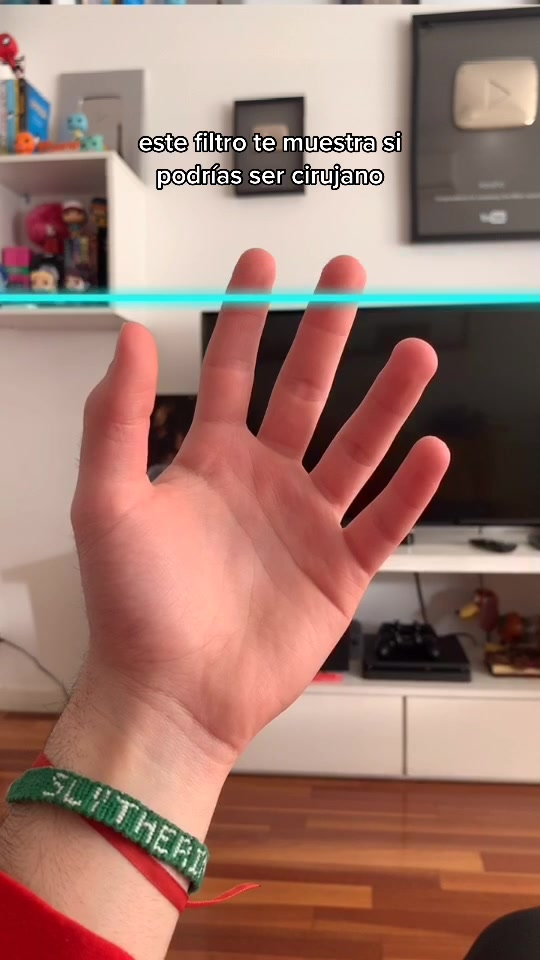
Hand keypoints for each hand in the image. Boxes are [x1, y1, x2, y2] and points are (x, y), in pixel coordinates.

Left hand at [71, 249, 448, 767]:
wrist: (172, 695)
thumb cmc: (132, 606)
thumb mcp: (106, 501)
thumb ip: (117, 419)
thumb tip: (128, 337)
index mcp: (209, 461)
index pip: (234, 372)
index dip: (249, 318)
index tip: (264, 266)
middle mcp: (263, 482)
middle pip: (305, 391)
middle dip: (327, 331)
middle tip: (348, 277)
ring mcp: (305, 524)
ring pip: (357, 447)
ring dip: (386, 400)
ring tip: (414, 353)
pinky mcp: (338, 571)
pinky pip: (384, 521)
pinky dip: (410, 490)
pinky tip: (430, 449)